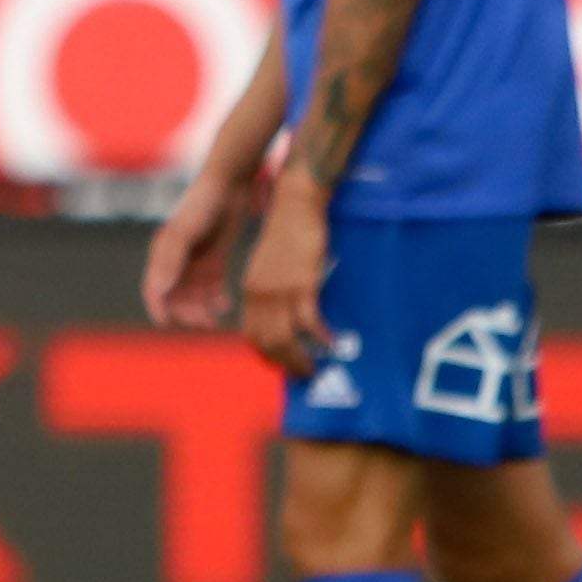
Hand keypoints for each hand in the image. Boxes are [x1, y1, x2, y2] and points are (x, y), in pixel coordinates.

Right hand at [142, 167, 252, 328]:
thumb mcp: (184, 232)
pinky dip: (217, 298)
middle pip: (177, 296)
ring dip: (204, 308)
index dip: (158, 307)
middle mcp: (176, 260)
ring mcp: (196, 261)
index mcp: (162, 254)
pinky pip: (212, 286)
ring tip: (219, 313)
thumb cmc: (202, 204)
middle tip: (206, 322)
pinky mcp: (214, 259)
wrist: (229, 183)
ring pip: (195, 295)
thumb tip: (158, 291)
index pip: (155, 288)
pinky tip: (226, 303)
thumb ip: (170, 260)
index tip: (168, 323)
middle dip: (188, 311)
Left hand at [237, 173, 335, 375]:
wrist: (294, 206)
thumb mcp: (271, 267)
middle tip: (305, 374)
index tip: (284, 364)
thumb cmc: (288, 235)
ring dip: (301, 358)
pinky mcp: (301, 285)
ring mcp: (279, 291)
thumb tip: (285, 315)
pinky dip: (320, 337)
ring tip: (316, 368)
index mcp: (250, 291)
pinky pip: (309, 322)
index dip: (268, 354)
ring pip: (285, 338)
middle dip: (286, 363)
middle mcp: (259, 295)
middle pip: (268, 342)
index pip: (253, 334)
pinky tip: (332, 343)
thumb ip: (272, 291)